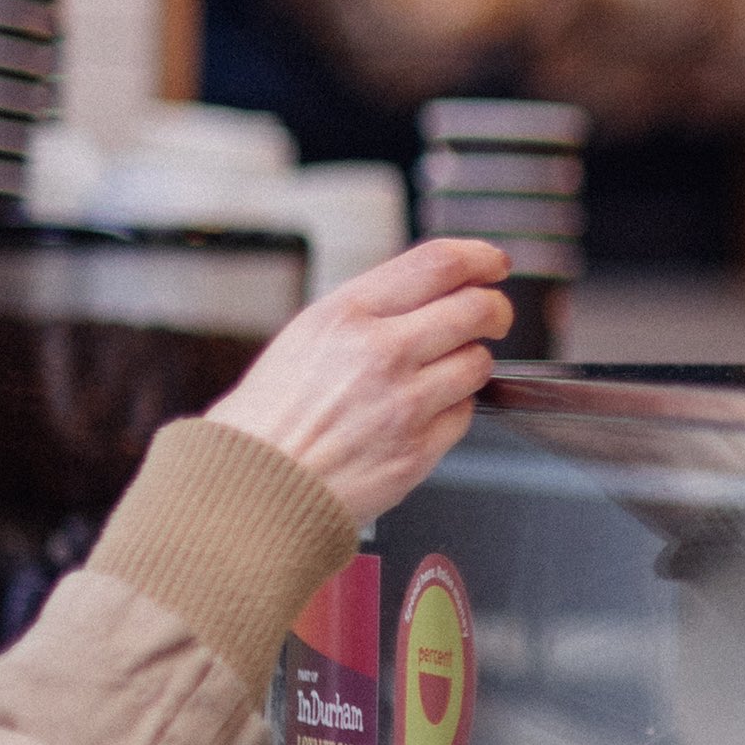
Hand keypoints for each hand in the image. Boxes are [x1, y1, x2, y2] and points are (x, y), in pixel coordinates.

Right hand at [205, 240, 514, 525]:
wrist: (250, 486)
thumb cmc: (269, 416)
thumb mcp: (306, 336)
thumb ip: (371, 310)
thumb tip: (433, 290)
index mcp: (346, 315)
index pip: (439, 264)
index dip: (480, 258)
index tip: (493, 264)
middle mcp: (380, 352)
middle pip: (476, 309)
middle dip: (495, 310)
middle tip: (492, 317)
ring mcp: (403, 403)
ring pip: (478, 362)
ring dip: (470, 363)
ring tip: (436, 374)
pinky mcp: (418, 450)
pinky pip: (464, 414)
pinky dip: (452, 411)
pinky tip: (417, 416)